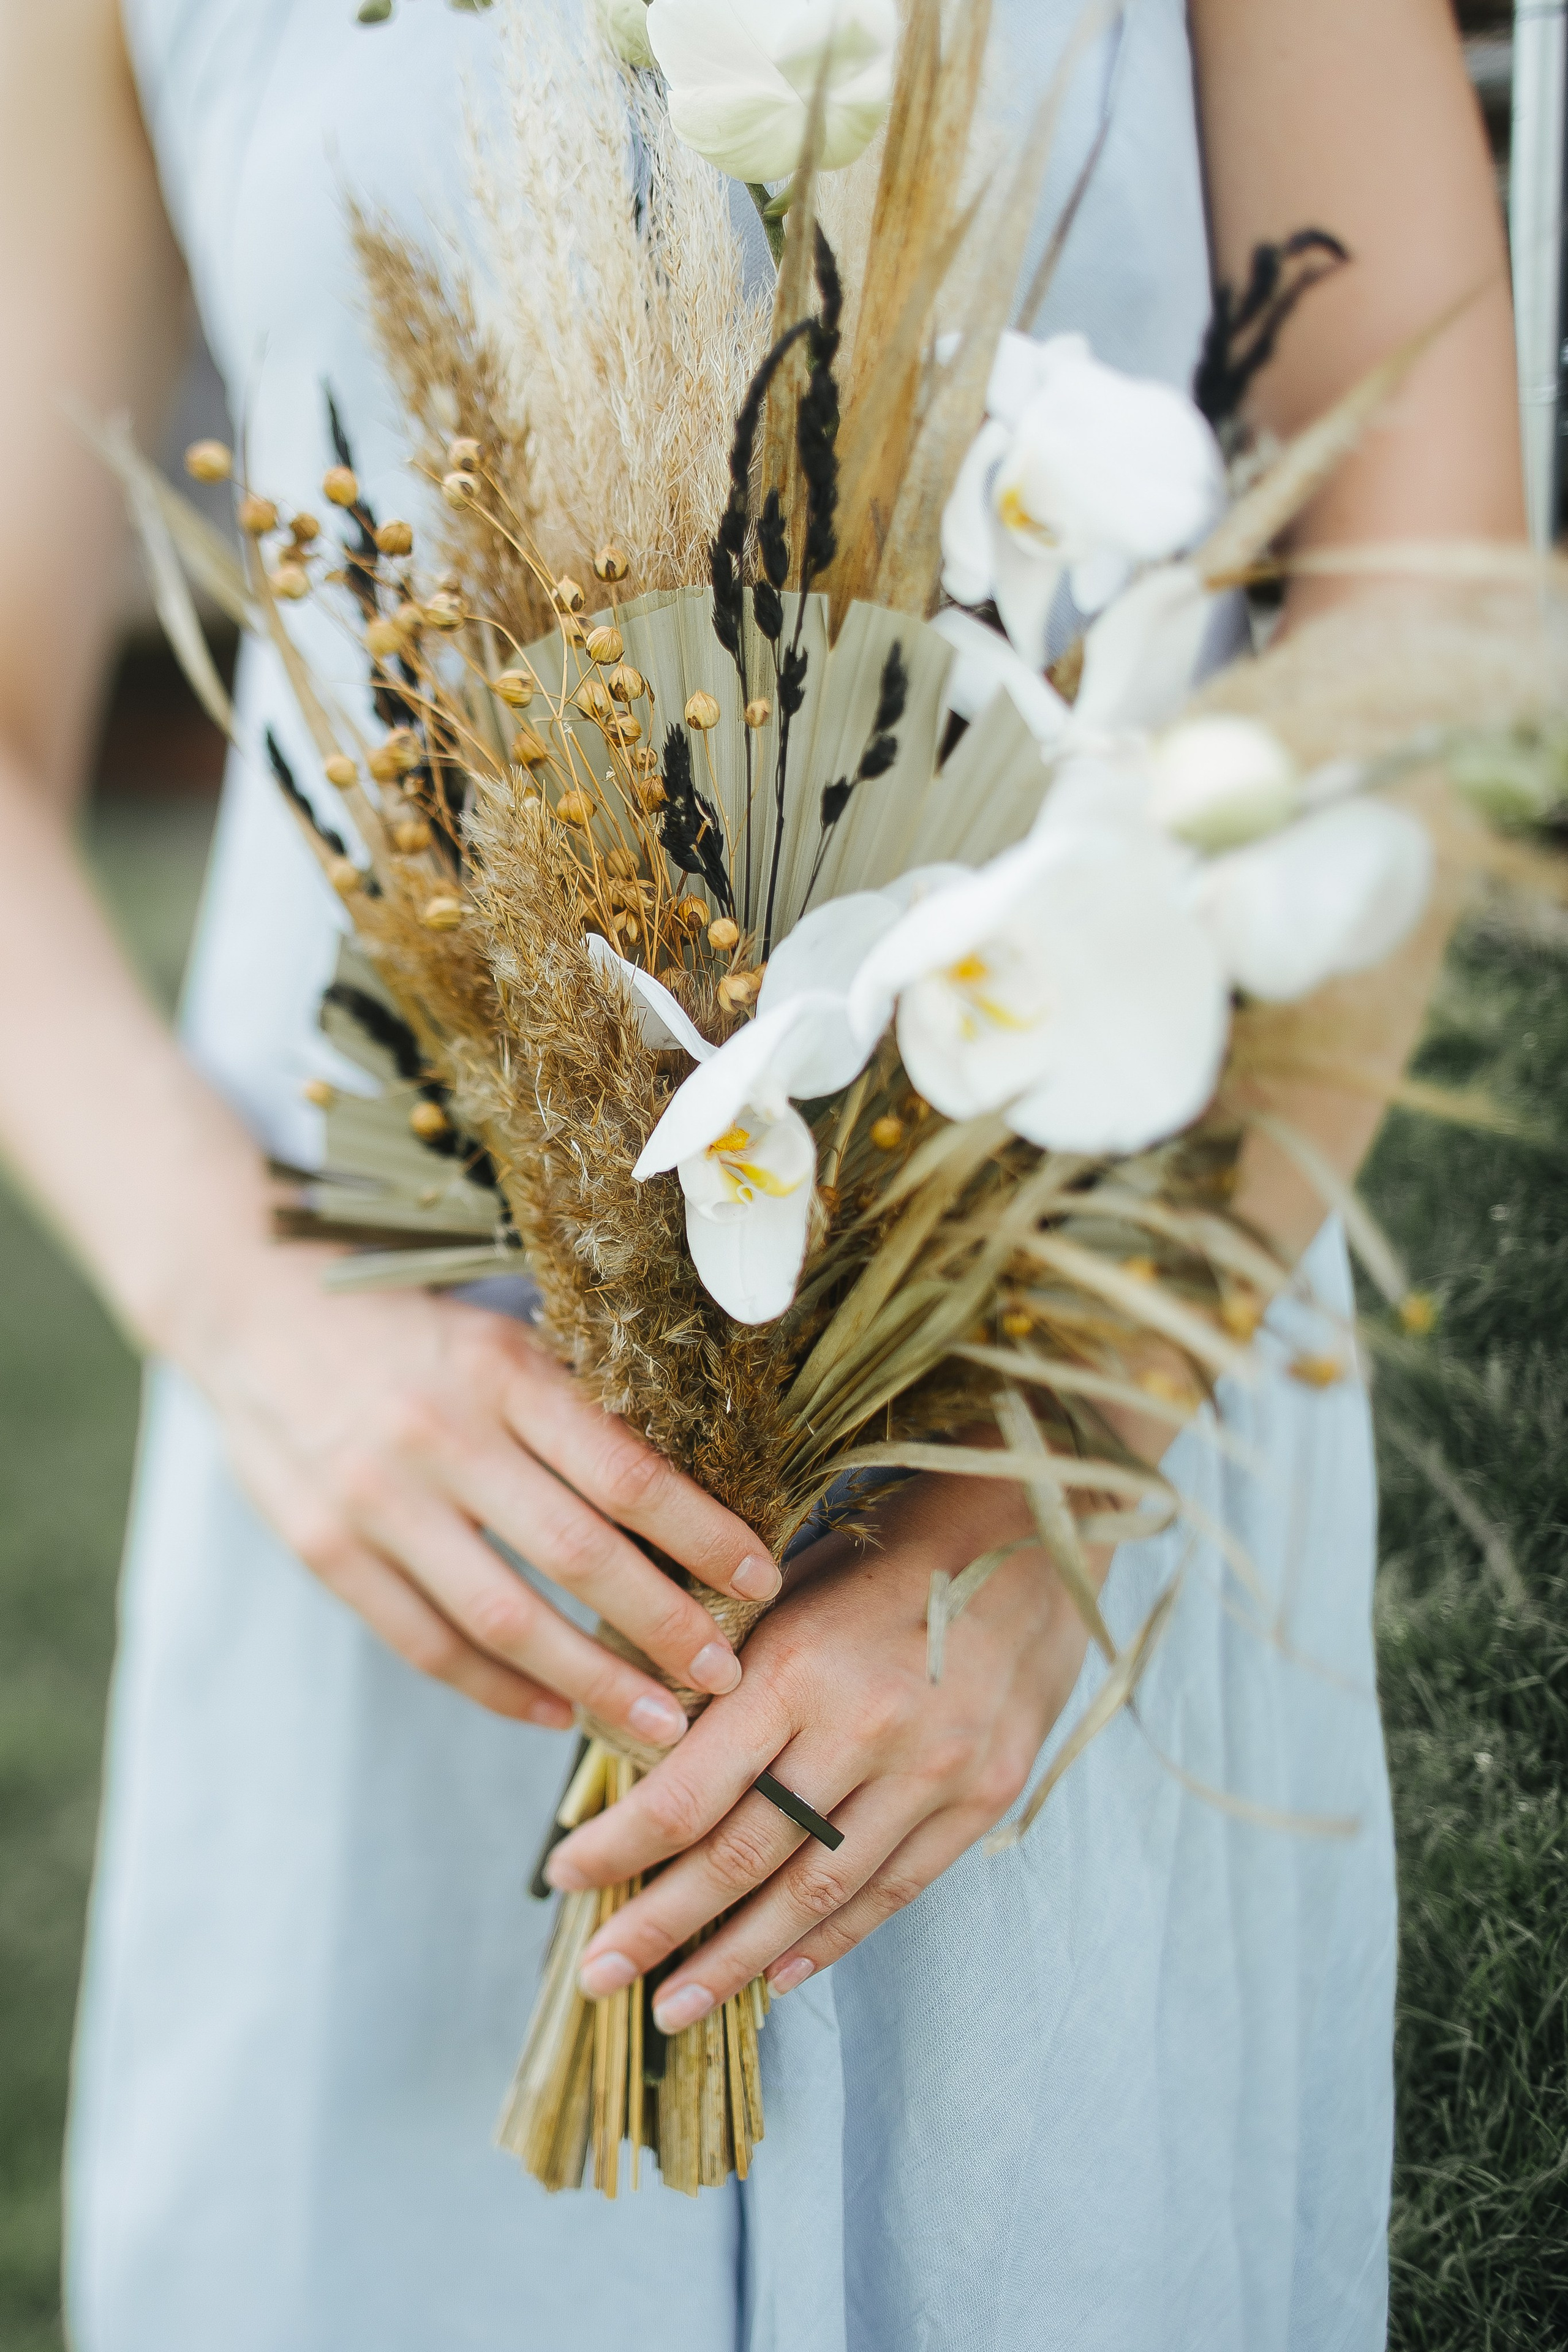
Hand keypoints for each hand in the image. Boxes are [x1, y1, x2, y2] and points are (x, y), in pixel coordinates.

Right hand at [178, 1244, 780, 1739]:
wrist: (252, 1303)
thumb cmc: (407, 1325)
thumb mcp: (498, 1339)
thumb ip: (574, 1407)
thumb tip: (687, 1490)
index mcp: (503, 1371)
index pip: (628, 1470)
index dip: (703, 1535)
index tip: (762, 1579)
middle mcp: (444, 1436)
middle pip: (578, 1554)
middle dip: (664, 1625)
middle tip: (727, 1675)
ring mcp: (378, 1499)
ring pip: (504, 1617)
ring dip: (591, 1681)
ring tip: (658, 1724)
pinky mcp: (326, 1548)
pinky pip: (426, 1642)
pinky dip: (496, 1688)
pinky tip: (553, 1711)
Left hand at [546, 1470, 1096, 2029]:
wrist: (1036, 1528)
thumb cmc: (888, 1551)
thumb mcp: (788, 1586)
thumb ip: (723, 1672)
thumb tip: (636, 1748)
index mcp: (797, 1666)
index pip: (689, 1789)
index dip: (618, 1846)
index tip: (561, 1879)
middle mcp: (863, 1728)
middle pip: (742, 1857)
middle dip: (659, 1926)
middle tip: (599, 1974)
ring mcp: (933, 1771)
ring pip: (815, 1892)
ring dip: (737, 1960)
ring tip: (675, 2009)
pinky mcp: (985, 1796)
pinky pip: (893, 1889)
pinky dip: (830, 1939)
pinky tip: (777, 1977)